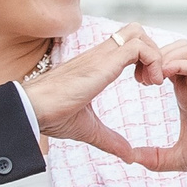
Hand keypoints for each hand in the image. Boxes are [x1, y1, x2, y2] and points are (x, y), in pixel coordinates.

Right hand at [21, 27, 164, 161]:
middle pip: (135, 31)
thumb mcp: (89, 128)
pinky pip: (137, 47)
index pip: (127, 43)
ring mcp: (101, 56)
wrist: (33, 110)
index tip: (145, 83)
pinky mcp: (103, 62)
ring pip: (138, 33)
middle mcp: (100, 55)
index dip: (144, 58)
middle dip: (152, 51)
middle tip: (151, 80)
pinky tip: (148, 84)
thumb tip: (127, 155)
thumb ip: (110, 139)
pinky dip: (152, 60)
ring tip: (151, 82)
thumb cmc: (51, 115)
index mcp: (97, 65)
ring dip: (153, 55)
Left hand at [118, 42, 186, 177]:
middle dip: (153, 56)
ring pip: (185, 48)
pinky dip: (179, 64)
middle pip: (172, 48)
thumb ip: (153, 157)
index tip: (136, 81)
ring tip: (153, 78)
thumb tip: (129, 159)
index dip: (147, 64)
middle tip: (141, 77)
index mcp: (186, 91)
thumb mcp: (177, 157)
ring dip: (165, 56)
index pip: (164, 62)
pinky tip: (165, 77)